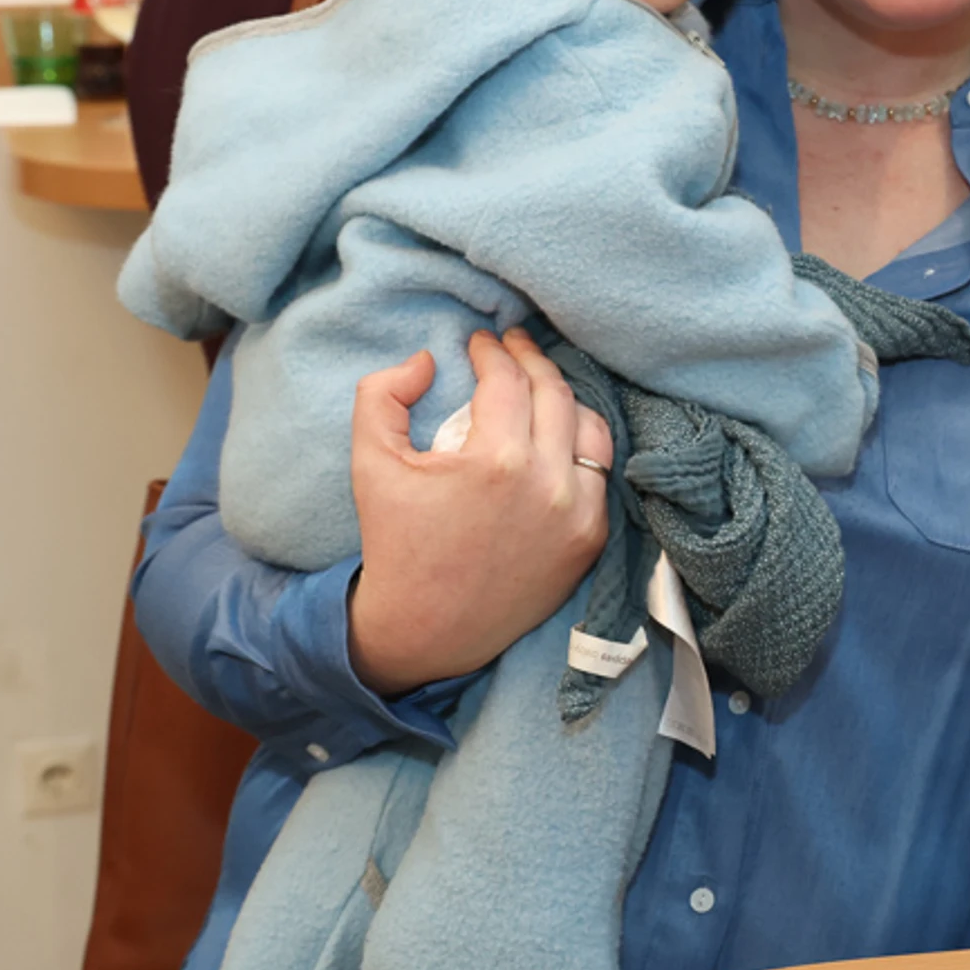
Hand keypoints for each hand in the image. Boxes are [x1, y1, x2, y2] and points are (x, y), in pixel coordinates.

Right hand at [345, 329, 612, 694]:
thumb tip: (428, 358)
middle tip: (513, 346)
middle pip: (555, 393)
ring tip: (538, 384)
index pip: (508, 380)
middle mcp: (548, 484)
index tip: (481, 341)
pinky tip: (560, 432)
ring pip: (590, 428)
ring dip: (564, 398)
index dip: (493, 351)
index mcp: (496, 462)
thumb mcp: (370, 464)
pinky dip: (581, 446)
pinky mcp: (591, 539)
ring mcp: (577, 514)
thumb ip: (381, 395)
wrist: (427, 628)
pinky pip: (600, 473)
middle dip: (532, 359)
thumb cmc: (396, 543)